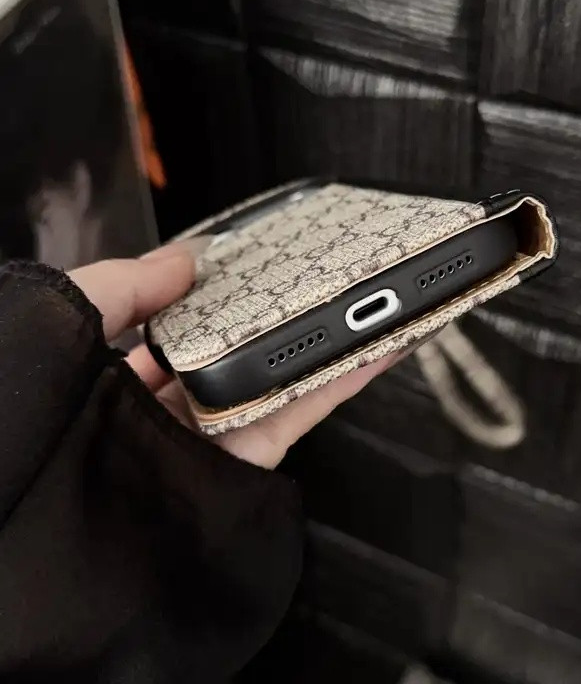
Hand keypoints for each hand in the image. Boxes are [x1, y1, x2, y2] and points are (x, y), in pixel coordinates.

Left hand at [69, 241, 400, 468]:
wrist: (36, 500)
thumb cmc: (38, 402)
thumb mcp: (72, 319)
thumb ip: (125, 285)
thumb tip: (182, 259)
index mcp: (126, 375)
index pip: (187, 330)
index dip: (225, 300)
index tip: (260, 273)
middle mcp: (169, 410)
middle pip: (243, 359)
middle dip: (285, 325)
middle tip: (325, 289)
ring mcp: (206, 439)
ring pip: (276, 387)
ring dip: (326, 350)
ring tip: (365, 312)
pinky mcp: (236, 468)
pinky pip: (291, 419)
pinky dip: (333, 387)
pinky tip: (365, 354)